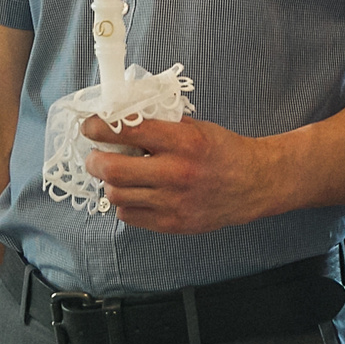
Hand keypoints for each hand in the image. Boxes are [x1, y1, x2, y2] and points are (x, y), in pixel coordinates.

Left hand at [82, 115, 278, 233]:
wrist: (254, 184)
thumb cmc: (224, 151)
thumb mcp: (196, 127)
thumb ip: (161, 125)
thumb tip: (122, 119)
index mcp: (183, 141)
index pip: (129, 131)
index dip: (100, 127)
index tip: (90, 126)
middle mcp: (176, 173)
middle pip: (114, 170)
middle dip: (95, 161)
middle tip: (94, 156)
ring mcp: (173, 202)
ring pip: (117, 195)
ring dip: (108, 183)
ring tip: (114, 175)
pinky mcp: (173, 224)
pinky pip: (130, 215)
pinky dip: (124, 203)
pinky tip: (134, 193)